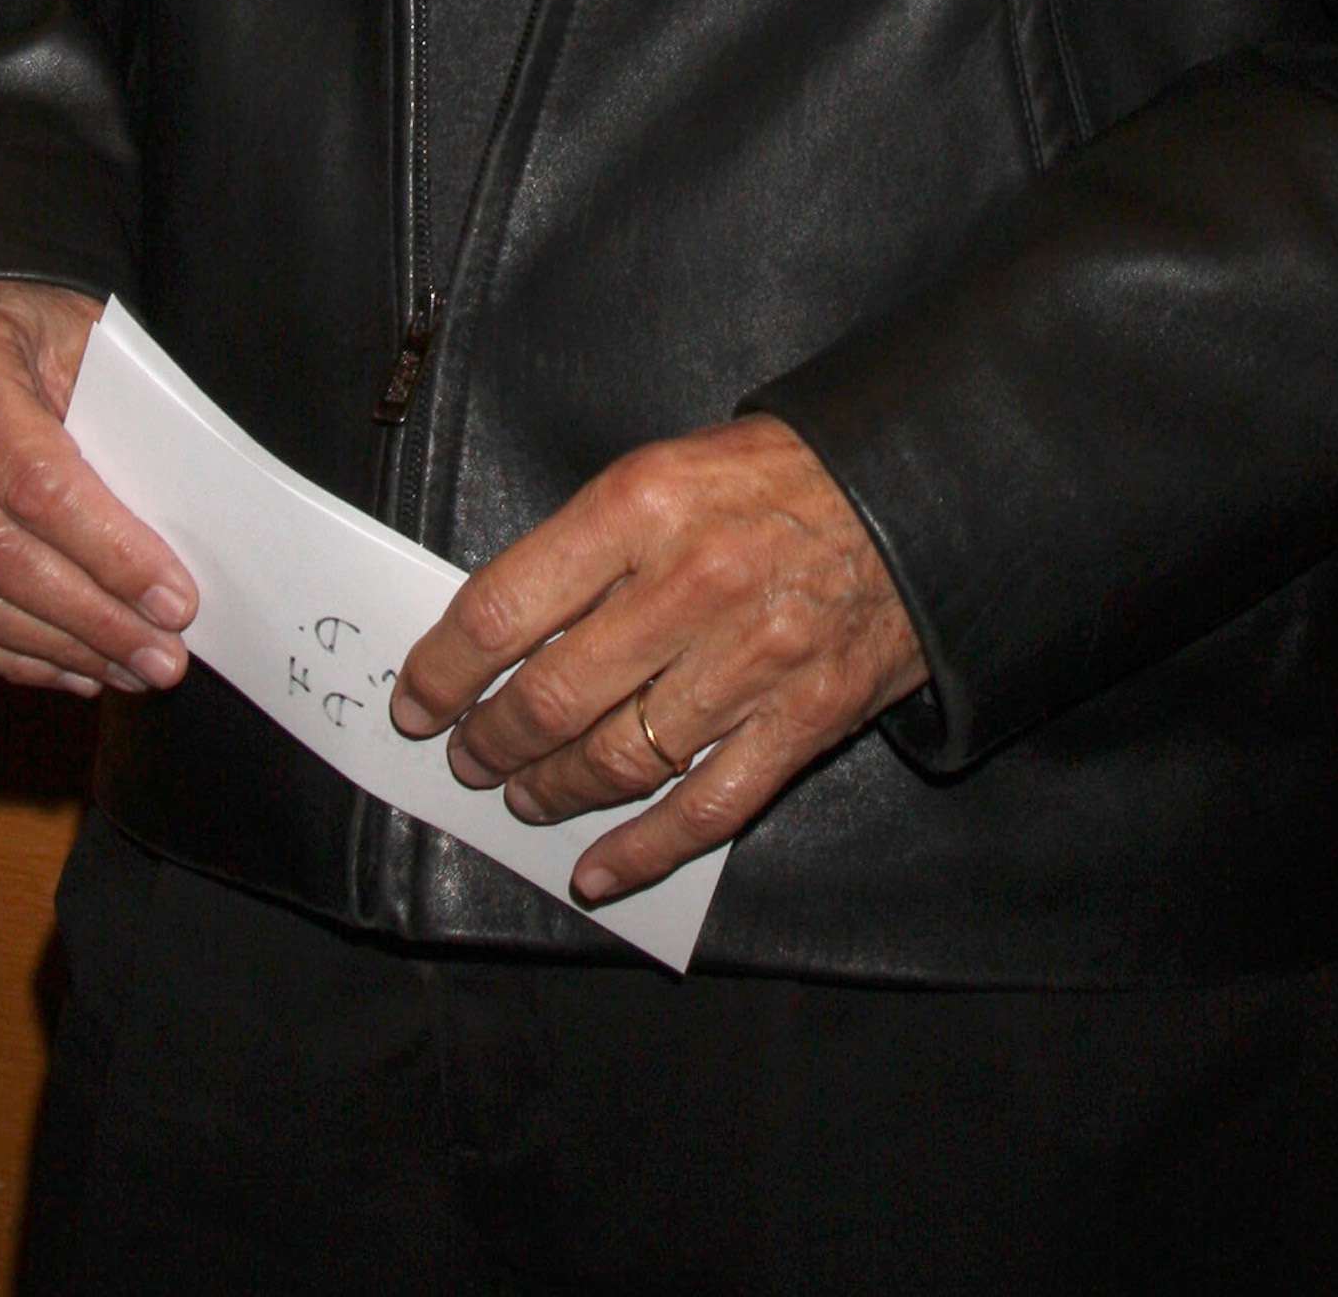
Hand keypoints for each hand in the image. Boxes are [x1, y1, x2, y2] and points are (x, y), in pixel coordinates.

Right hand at [0, 280, 194, 698]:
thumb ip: (116, 425)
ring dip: (50, 650)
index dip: (107, 552)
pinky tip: (64, 667)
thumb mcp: (83, 336)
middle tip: (162, 660)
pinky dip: (0, 654)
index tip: (174, 601)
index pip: (34, 479)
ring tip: (124, 670)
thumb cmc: (26, 320)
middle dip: (88, 620)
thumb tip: (173, 544)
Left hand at [388, 415, 923, 905]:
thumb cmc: (779, 477)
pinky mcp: (805, 720)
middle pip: (552, 697)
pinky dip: (640, 851)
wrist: (919, 492)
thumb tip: (503, 632)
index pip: (504, 607)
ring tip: (525, 796)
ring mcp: (754, 659)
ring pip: (617, 760)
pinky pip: (705, 809)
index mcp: (645, 504)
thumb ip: (592, 545)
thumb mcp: (669, 468)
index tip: (418, 701)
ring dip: (552, 792)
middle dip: (491, 742)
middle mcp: (694, 583)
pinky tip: (597, 870)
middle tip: (468, 756)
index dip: (444, 670)